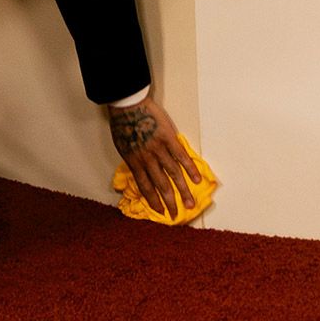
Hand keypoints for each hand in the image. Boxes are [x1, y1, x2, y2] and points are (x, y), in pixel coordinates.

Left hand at [106, 92, 198, 215]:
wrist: (128, 105)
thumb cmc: (123, 124)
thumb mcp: (122, 147)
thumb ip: (134, 161)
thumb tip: (142, 174)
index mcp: (134, 162)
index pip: (145, 187)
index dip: (153, 201)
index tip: (161, 212)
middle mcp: (148, 159)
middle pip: (161, 185)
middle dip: (170, 202)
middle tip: (177, 215)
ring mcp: (159, 149)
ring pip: (173, 174)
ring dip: (183, 191)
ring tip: (190, 203)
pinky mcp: (169, 139)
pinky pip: (182, 156)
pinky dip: (190, 168)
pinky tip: (196, 180)